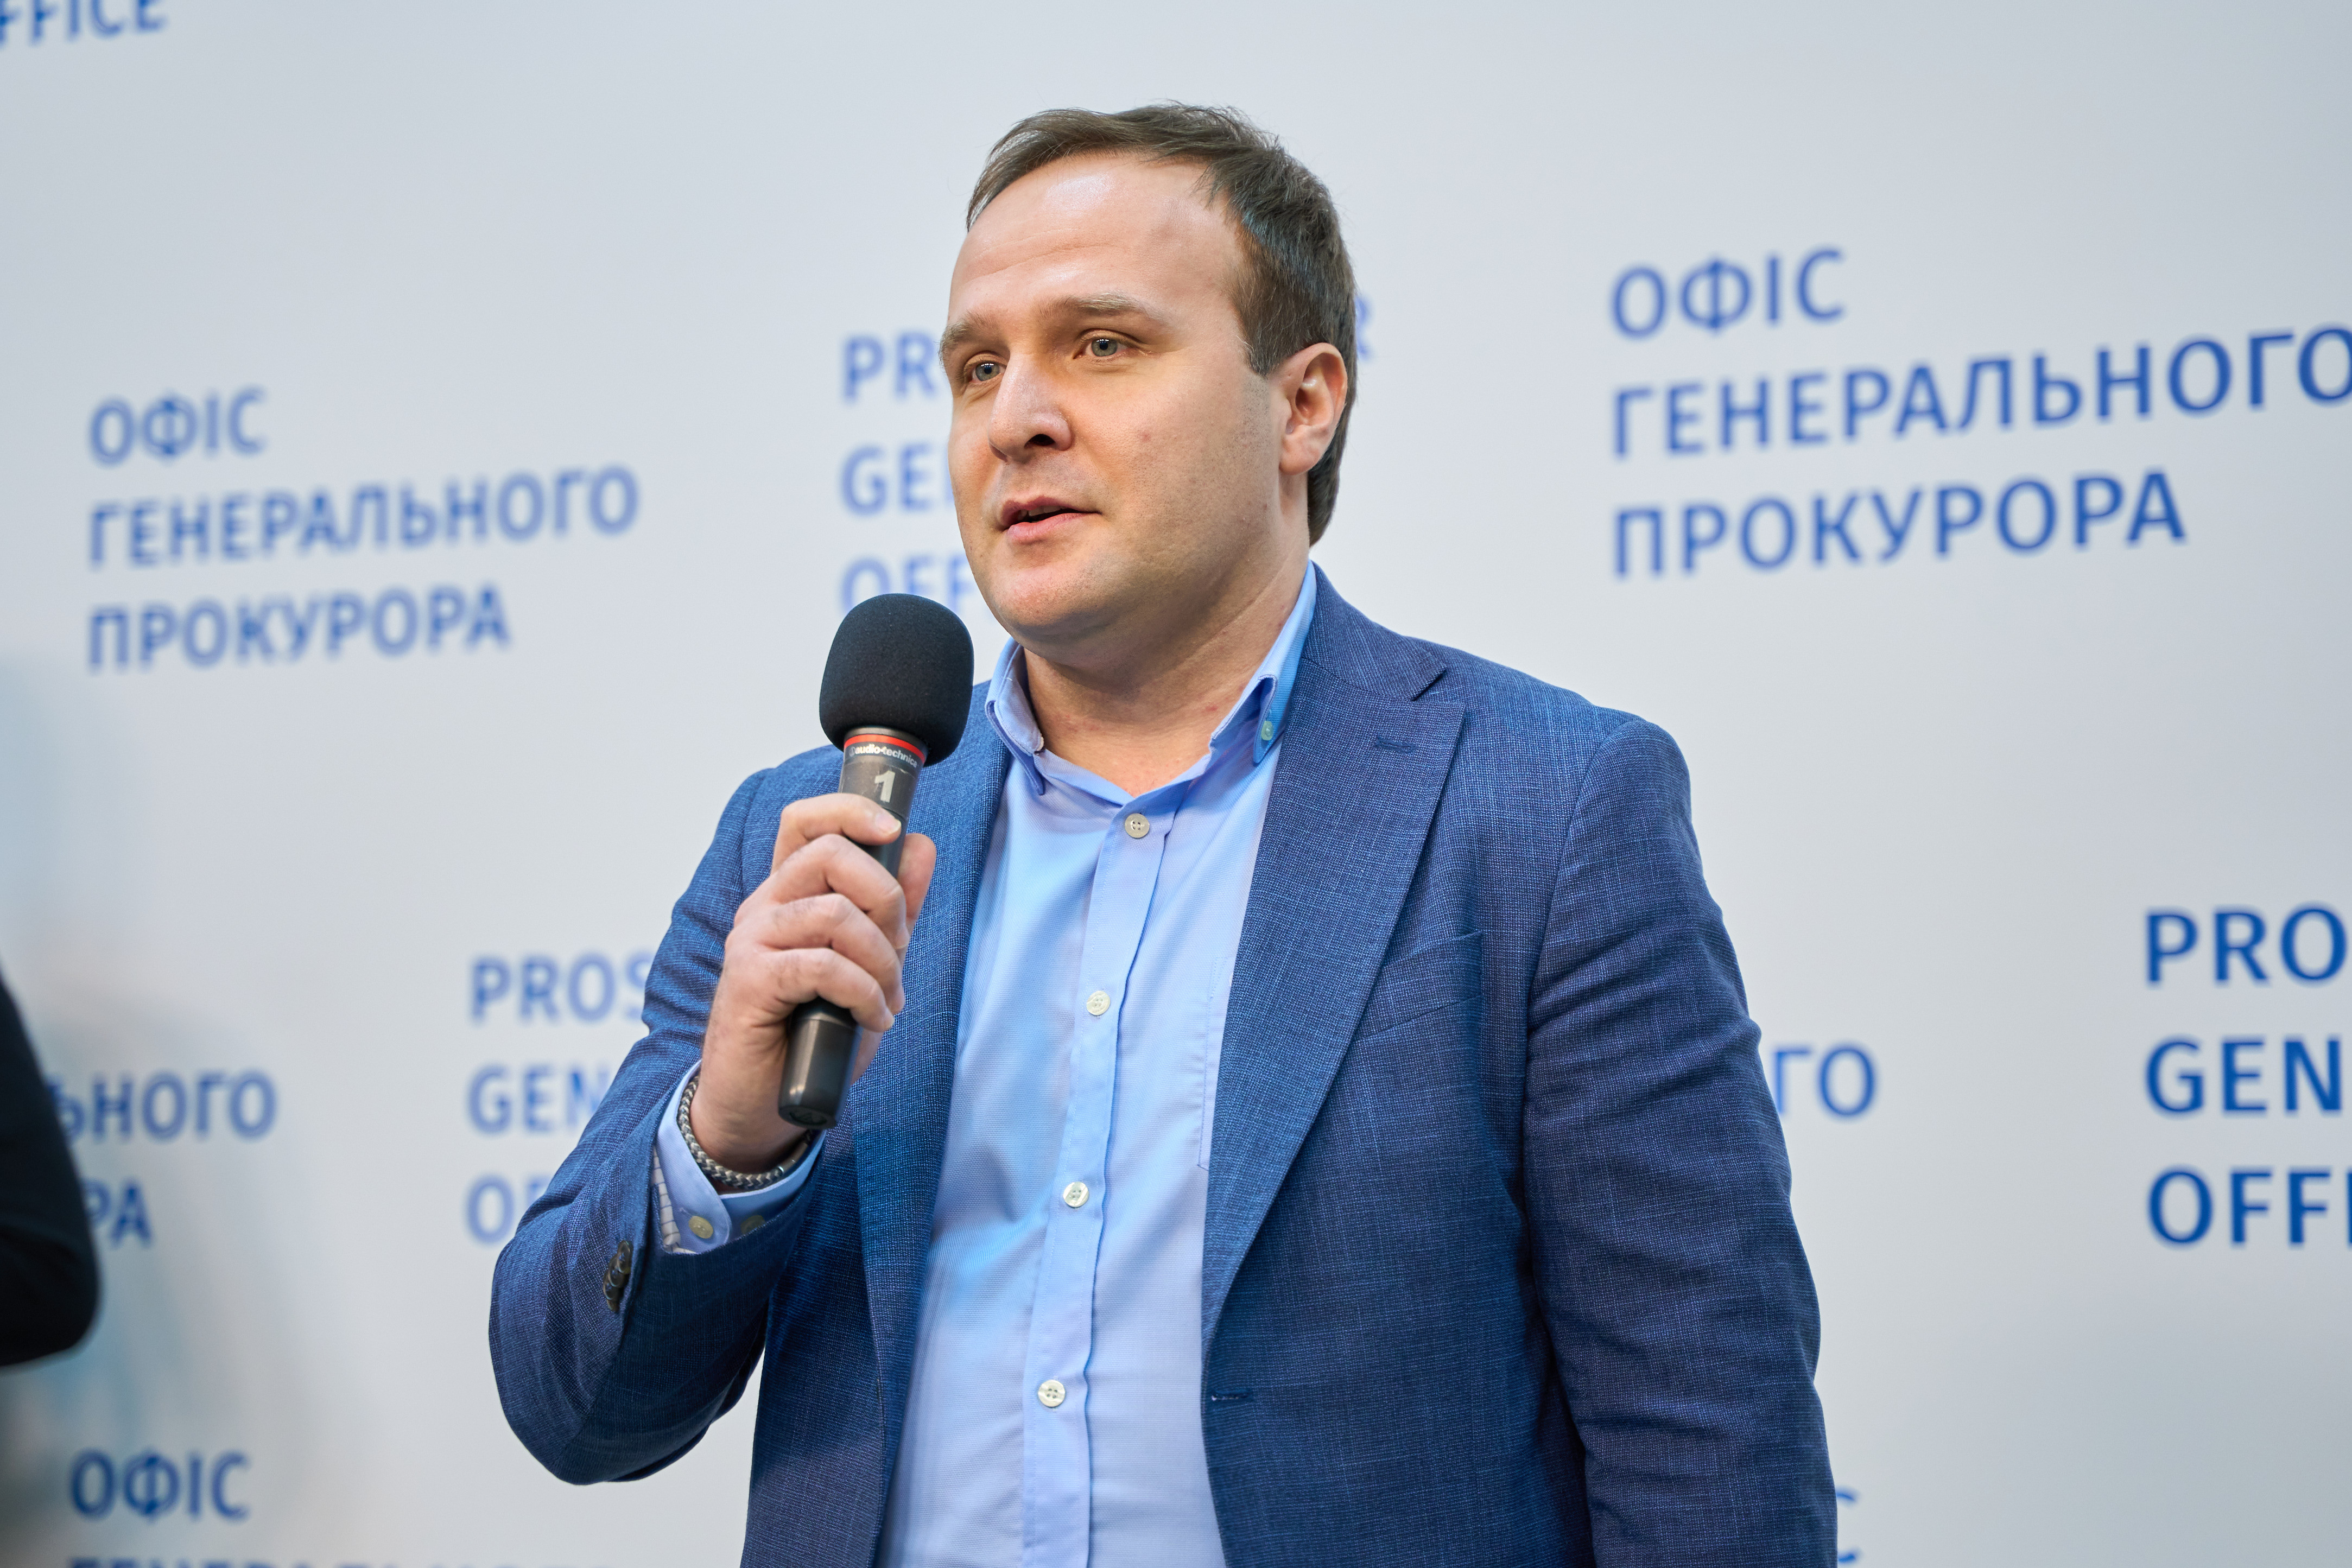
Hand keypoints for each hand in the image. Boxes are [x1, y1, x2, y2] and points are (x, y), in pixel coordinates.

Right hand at [691, 793, 937, 1170]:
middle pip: (829, 853)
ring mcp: (752, 940)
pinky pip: (823, 965)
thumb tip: (921, 847)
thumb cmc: (813, 1035)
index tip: (892, 828)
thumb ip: (894, 909)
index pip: (806, 821)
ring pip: (834, 913)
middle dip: (886, 898)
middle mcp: (764, 907)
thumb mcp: (870, 965)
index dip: (849, 810)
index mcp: (789, 895)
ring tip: (887, 998)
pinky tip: (872, 1018)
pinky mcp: (749, 980)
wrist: (763, 1104)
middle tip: (899, 948)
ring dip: (881, 959)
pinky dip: (863, 992)